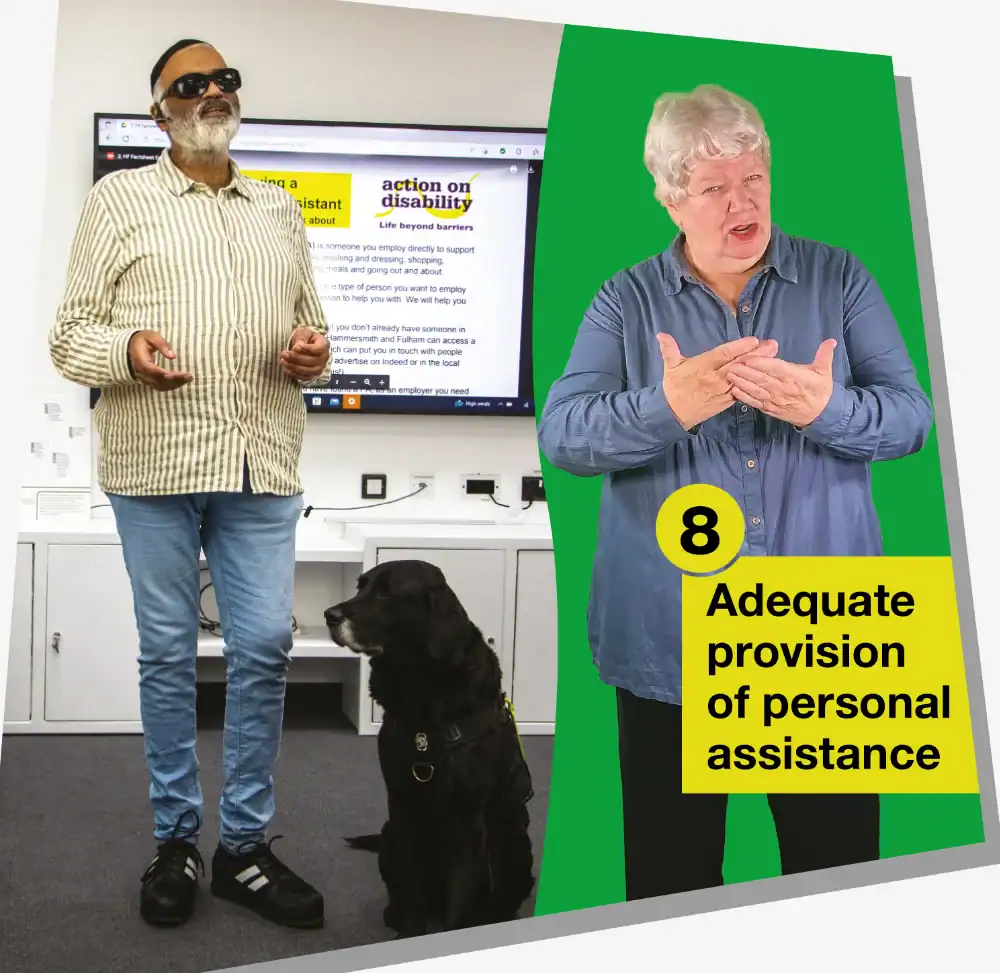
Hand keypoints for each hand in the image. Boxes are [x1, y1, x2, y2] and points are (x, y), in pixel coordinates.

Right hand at [127, 331, 193, 390]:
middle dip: (175, 380)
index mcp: (140, 360)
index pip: (153, 371)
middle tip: (190, 377)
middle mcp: (140, 372)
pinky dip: (171, 386)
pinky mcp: (148, 380)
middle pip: (158, 381)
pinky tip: (181, 382)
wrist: (131, 346)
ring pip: (159, 386)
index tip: (183, 374)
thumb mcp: (152, 336)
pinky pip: (159, 387)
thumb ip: (161, 344)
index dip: (167, 374)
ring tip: (188, 379)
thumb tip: (173, 356)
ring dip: (175, 384)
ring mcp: (143, 378)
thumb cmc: (143, 340)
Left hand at [280, 328, 329, 381]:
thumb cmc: (305, 337)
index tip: (295, 347)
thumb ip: (302, 337)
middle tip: (285, 354)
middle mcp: (324, 357)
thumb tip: (298, 347)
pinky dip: (296, 375)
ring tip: (283, 361)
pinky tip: (286, 369)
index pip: (319, 349)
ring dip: (295, 367)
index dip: (307, 349)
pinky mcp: (313, 374)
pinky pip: (306, 377)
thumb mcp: (303, 332)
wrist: (305, 345)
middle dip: (297, 358)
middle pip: (313, 361)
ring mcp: (320, 367)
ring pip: (310, 371)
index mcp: (324, 344)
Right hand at [658, 333, 778, 429]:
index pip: (722, 355)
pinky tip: (766, 377)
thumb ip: (669, 350)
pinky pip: (743, 391)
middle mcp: (715, 378)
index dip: (738, 348)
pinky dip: (754, 384)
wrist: (674, 414)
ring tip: (774, 358)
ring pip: (744, 378)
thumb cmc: (674, 388)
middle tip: (773, 345)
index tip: (753, 340)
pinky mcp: (727, 401)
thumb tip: (661, 335)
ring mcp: (722, 391)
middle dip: (757, 355)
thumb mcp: (670, 367)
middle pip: (739, 365)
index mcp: (702, 367)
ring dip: (759, 368)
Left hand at [724, 339, 836, 425]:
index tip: (748, 357)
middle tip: (731, 364)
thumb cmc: (821, 390)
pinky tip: (734, 391)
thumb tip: (830, 341)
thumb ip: (824, 355)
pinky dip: (744, 398)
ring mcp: (776, 401)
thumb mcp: (824, 371)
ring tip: (729, 375)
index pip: (776, 369)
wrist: (821, 415)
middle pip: (762, 379)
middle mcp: (783, 389)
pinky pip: (756, 403)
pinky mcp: (771, 409)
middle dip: (745, 372)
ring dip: (742, 383)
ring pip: (756, 391)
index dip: (762, 363)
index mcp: (795, 377)